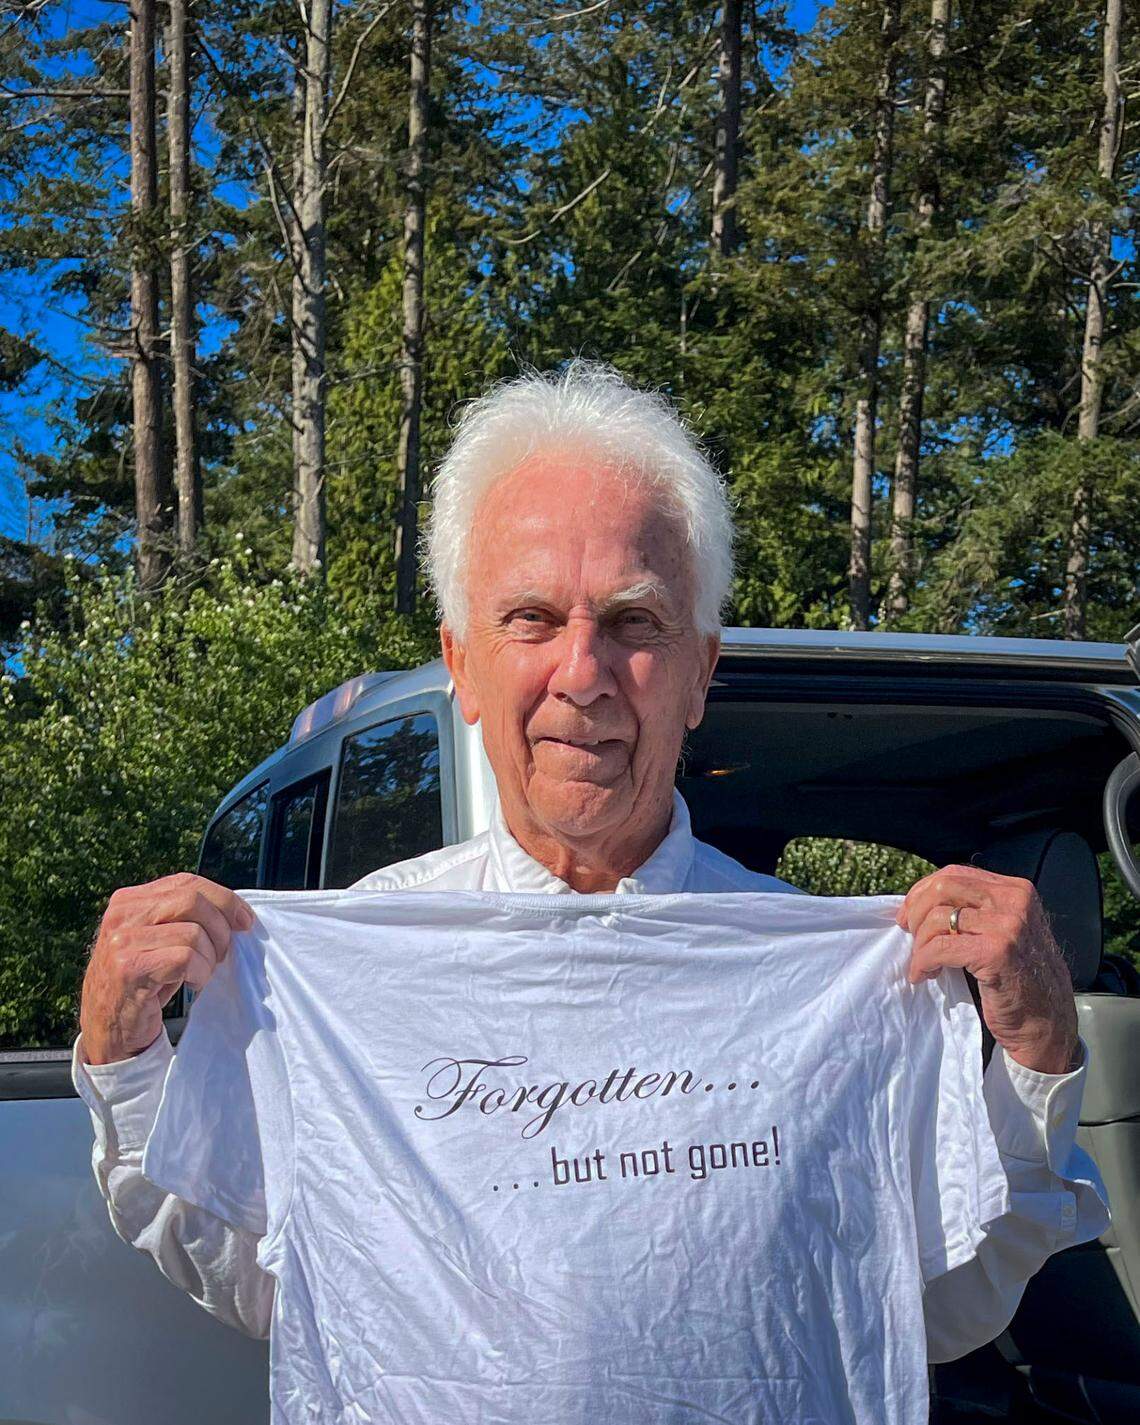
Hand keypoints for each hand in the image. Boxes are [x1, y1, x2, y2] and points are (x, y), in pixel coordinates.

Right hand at [79, 873, 254, 1065]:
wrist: (108, 1027)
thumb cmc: (142, 983)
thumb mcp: (158, 940)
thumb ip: (183, 918)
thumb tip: (236, 911)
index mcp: (129, 901)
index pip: (187, 882)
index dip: (223, 898)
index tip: (244, 919)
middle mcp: (122, 915)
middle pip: (192, 900)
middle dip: (221, 927)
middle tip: (222, 952)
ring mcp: (122, 941)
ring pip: (193, 933)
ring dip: (210, 958)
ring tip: (200, 973)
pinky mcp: (130, 968)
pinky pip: (186, 959)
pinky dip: (200, 973)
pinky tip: (192, 983)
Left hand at [897, 865, 1078, 1074]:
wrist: (1047, 1023)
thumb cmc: (1020, 979)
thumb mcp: (1005, 931)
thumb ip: (977, 910)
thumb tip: (923, 900)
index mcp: (1015, 890)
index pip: (955, 874)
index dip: (923, 891)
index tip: (908, 914)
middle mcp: (1014, 901)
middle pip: (944, 888)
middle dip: (916, 911)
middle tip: (908, 934)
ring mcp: (1007, 925)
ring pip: (937, 918)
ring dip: (919, 944)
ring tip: (922, 964)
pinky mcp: (996, 952)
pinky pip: (940, 948)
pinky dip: (922, 962)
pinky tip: (922, 975)